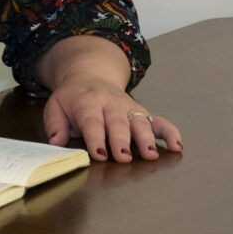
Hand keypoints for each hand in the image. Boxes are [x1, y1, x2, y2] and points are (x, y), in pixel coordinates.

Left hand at [33, 35, 182, 162]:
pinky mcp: (141, 112)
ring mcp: (128, 107)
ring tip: (151, 155)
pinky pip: (159, 121)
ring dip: (146, 139)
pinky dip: (169, 132)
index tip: (98, 154)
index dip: (95, 138)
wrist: (89, 76)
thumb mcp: (55, 106)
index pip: (91, 121)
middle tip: (123, 157)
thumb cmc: (72, 98)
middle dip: (121, 140)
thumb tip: (56, 144)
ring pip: (139, 122)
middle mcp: (111, 104)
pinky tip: (177, 146)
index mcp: (87, 102)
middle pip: (117, 123)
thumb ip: (55, 125)